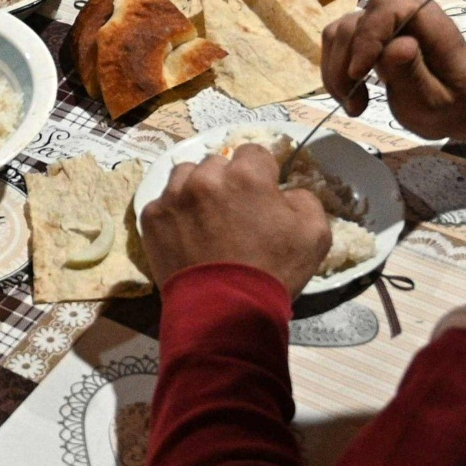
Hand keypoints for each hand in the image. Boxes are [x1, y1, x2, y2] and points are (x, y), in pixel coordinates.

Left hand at [140, 146, 332, 297]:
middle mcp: (205, 177)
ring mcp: (173, 197)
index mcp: (246, 175)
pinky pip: (164, 202)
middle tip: (234, 212)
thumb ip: (303, 199)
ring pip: (186, 176)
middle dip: (227, 181)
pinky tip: (186, 235)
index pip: (254, 152)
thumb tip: (285, 192)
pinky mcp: (151, 218)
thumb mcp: (314, 234)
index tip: (261, 195)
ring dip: (197, 190)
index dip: (261, 174)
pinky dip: (175, 214)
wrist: (224, 312)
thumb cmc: (272, 271)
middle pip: (218, 163)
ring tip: (206, 219)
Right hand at [321, 0, 465, 151]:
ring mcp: (381, 22)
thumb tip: (397, 46)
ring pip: (339, 33)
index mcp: (428, 20)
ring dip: (336, 72)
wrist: (451, 106)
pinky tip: (350, 95)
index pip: (386, 9)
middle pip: (355, 22)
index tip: (358, 74)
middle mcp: (402, 12)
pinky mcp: (365, 34)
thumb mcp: (436, 100)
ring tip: (353, 104)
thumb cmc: (449, 104)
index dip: (367, 37)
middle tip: (355, 105)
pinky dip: (334, 72)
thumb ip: (415, 73)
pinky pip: (336, 44)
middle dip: (345, 64)